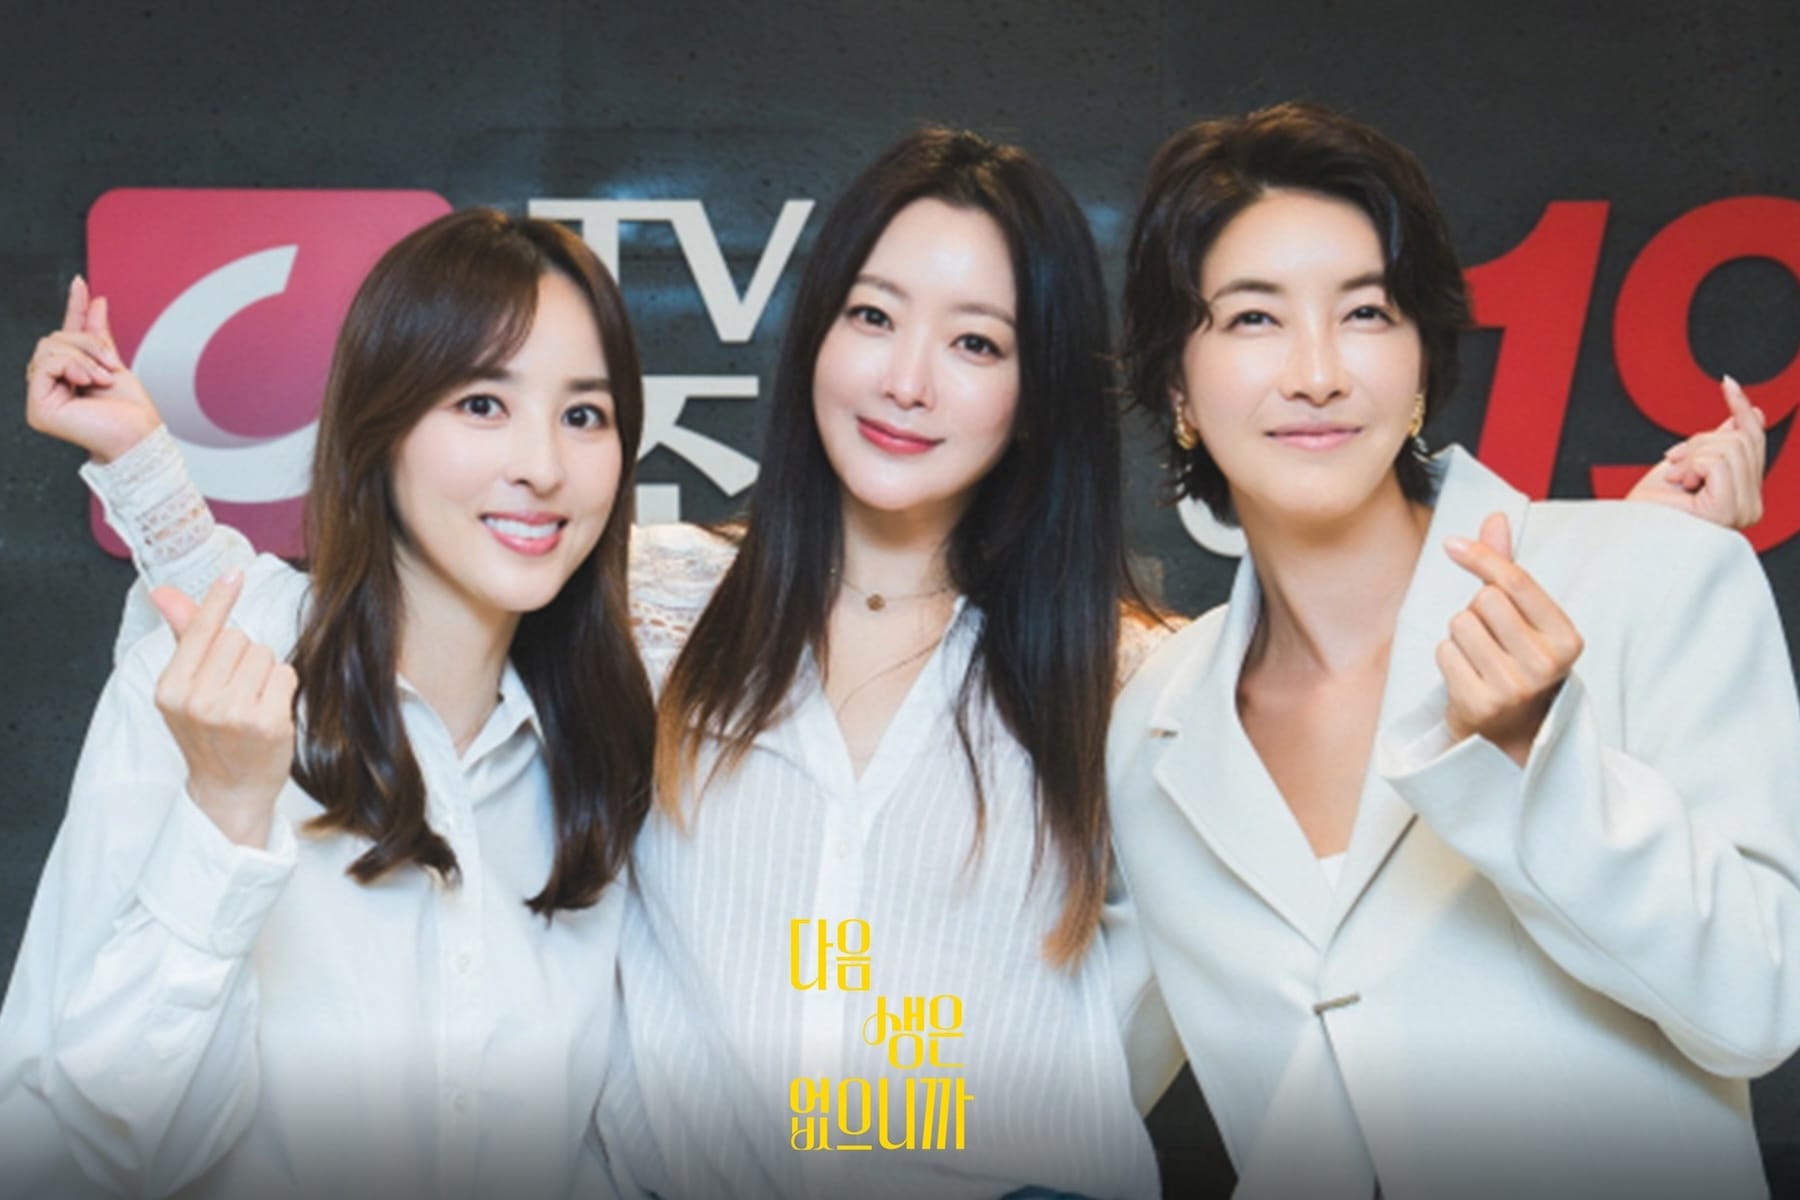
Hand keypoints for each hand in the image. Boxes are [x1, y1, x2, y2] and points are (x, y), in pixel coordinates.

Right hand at [25, 276, 162, 462]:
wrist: (138, 436)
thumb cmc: (130, 410)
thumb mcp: (113, 362)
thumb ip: (98, 334)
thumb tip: (96, 300)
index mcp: (67, 376)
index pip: (65, 336)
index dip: (73, 308)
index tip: (81, 282)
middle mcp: (49, 386)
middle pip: (54, 338)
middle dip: (87, 344)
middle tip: (110, 366)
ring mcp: (41, 396)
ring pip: (49, 347)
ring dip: (83, 357)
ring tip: (102, 378)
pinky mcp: (38, 407)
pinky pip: (45, 364)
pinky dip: (71, 366)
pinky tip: (86, 381)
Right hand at [151, 573, 297, 846]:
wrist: (229, 791)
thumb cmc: (208, 735)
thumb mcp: (184, 690)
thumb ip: (184, 637)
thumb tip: (163, 591)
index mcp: (171, 689)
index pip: (199, 631)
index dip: (219, 600)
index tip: (235, 573)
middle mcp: (198, 700)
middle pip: (238, 638)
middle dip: (242, 657)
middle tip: (234, 691)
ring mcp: (233, 713)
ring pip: (264, 653)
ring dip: (264, 672)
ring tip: (250, 703)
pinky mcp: (267, 722)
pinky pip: (285, 674)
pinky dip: (282, 687)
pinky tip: (268, 712)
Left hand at [1438, 513, 1583, 766]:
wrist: (1510, 733)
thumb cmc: (1517, 663)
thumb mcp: (1524, 619)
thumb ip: (1508, 569)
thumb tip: (1496, 517)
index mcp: (1567, 639)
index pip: (1515, 582)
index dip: (1481, 557)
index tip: (1453, 545)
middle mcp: (1546, 664)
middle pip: (1483, 600)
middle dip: (1476, 611)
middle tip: (1489, 639)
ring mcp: (1514, 687)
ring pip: (1460, 624)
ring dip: (1460, 636)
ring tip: (1479, 658)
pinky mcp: (1480, 704)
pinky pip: (1443, 652)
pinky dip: (1447, 658)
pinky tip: (1467, 677)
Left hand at [1625, 375, 1765, 528]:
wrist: (1625, 530)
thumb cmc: (1648, 506)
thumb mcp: (1687, 464)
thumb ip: (1720, 444)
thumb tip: (1754, 414)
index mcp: (1746, 497)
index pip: (1753, 441)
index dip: (1741, 408)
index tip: (1727, 381)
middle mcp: (1752, 507)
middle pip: (1741, 439)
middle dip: (1699, 442)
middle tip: (1673, 463)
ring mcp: (1743, 510)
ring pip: (1730, 446)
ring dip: (1693, 455)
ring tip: (1675, 478)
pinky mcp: (1727, 510)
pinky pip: (1717, 462)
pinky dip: (1692, 465)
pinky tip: (1678, 484)